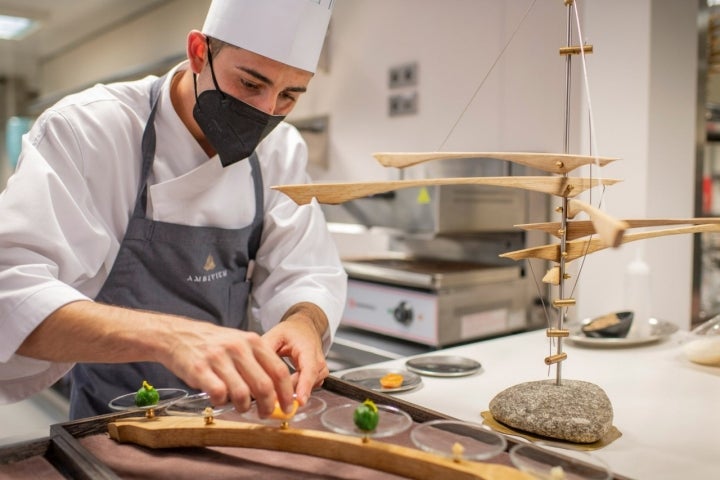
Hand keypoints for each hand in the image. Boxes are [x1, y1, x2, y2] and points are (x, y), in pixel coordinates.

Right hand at [160, 318, 295, 416]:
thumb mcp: (240, 342)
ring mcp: (219, 358)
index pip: (279, 370)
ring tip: (241, 407)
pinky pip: (219, 394)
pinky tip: (219, 399)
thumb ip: (258, 361)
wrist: (178, 335)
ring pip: (243, 393)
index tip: (288, 407)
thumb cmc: (213, 343)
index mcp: (252, 341)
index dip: (286, 393)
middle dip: (268, 405)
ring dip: (244, 407)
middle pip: (264, 385)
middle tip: (266, 414)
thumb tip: (277, 390)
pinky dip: (222, 402)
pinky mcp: (200, 369)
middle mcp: (238, 348)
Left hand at [262, 303, 328, 404]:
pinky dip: (294, 390)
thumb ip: (266, 349)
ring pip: (307, 388)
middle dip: (290, 392)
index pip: (310, 370)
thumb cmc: (291, 332)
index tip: (299, 400)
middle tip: (270, 399)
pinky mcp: (317, 377)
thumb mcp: (276, 335)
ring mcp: (320, 370)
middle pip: (307, 382)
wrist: (304, 328)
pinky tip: (281, 387)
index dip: (305, 386)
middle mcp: (318, 361)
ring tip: (274, 389)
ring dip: (291, 391)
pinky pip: (306, 389)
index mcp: (308, 349)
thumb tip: (254, 364)